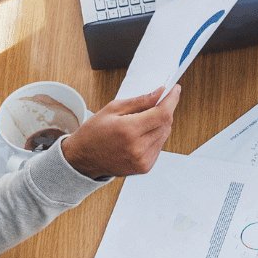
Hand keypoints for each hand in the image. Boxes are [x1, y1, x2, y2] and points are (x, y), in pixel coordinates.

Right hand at [61, 86, 179, 179]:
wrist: (82, 159)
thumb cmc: (94, 132)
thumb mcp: (113, 108)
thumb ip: (140, 101)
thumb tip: (160, 93)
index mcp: (128, 130)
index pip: (162, 113)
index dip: (172, 100)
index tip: (175, 90)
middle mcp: (138, 148)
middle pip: (166, 123)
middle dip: (164, 110)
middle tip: (155, 103)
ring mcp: (142, 160)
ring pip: (165, 134)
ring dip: (159, 124)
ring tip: (140, 122)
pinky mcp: (145, 167)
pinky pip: (159, 146)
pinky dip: (155, 137)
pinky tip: (140, 136)